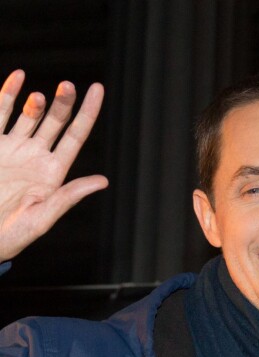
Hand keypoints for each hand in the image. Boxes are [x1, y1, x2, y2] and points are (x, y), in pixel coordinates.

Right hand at [0, 70, 107, 261]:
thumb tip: (103, 181)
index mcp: (55, 171)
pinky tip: (17, 77)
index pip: (76, 135)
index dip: (88, 112)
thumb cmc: (14, 233)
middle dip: (64, 102)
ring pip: (29, 116)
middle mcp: (37, 155)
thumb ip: (69, 196)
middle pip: (56, 121)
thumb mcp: (43, 216)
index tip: (98, 88)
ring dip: (36, 103)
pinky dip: (7, 95)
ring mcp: (14, 148)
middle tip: (69, 85)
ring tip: (41, 99)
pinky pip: (0, 114)